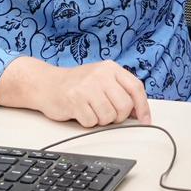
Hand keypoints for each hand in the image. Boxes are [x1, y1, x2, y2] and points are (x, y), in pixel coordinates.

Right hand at [0, 58, 151, 126]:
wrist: (46, 83)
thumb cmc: (77, 85)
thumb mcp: (101, 80)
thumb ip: (120, 91)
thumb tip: (140, 113)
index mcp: (110, 68)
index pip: (136, 88)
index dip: (143, 107)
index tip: (145, 121)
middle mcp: (100, 74)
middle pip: (124, 106)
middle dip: (117, 116)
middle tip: (105, 113)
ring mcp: (87, 85)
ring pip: (109, 116)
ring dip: (101, 120)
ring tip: (90, 110)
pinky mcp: (75, 98)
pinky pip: (92, 121)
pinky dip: (87, 122)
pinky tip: (79, 111)